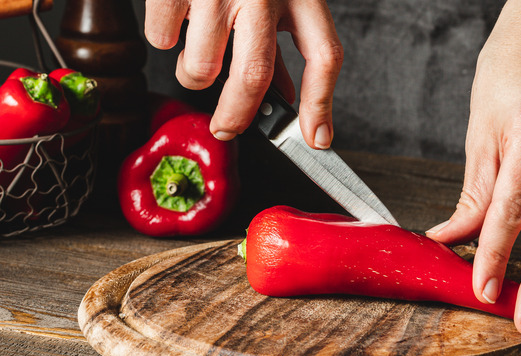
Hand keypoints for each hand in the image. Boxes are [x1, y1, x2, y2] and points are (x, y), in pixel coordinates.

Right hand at [144, 0, 342, 147]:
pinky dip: (165, 40)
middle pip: (255, 76)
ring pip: (200, 68)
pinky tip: (179, 18)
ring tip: (200, 53)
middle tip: (227, 128)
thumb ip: (280, 44)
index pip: (324, 56)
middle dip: (238, 116)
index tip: (316, 138)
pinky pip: (161, 39)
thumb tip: (283, 98)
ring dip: (195, 76)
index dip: (321, 104)